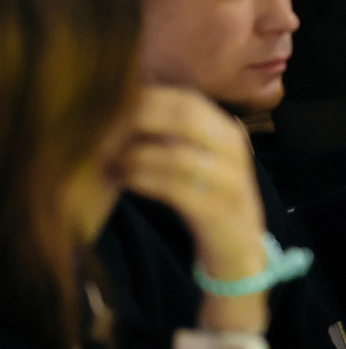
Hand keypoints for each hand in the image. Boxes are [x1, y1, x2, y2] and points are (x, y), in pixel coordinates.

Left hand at [121, 87, 268, 332]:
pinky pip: (175, 188)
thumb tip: (121, 110)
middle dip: (139, 119)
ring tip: (107, 160)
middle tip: (103, 130)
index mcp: (228, 131)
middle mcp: (234, 149)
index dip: (147, 98)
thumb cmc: (207, 200)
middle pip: (186, 115)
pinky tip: (123, 179)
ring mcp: (230, 179)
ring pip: (178, 153)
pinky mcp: (217, 210)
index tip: (111, 106)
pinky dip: (143, 180)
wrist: (238, 249)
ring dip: (134, 155)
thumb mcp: (196, 159)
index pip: (187, 99)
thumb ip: (171, 136)